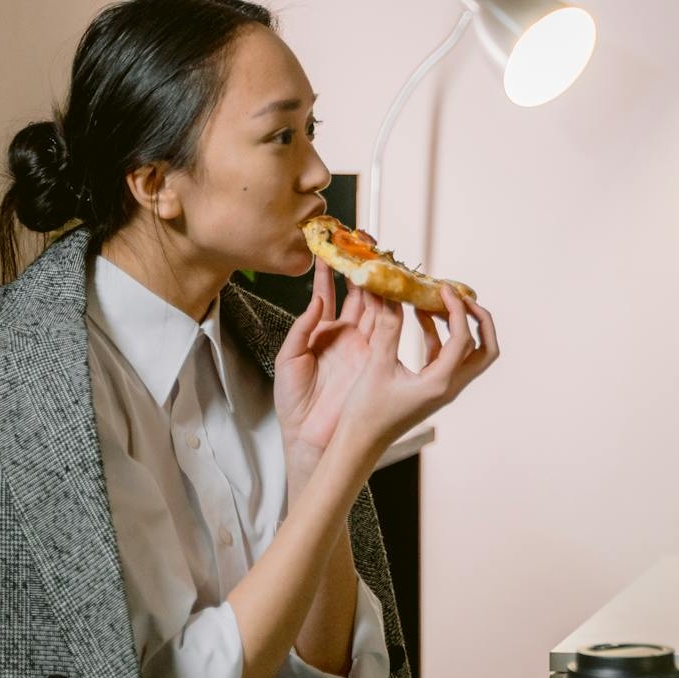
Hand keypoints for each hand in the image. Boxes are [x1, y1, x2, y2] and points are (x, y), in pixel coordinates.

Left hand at [275, 262, 371, 458]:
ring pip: (374, 305)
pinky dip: (388, 307)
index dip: (330, 270)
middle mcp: (346, 334)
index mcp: (322, 332)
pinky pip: (384, 327)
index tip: (330, 245)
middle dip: (362, 268)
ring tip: (379, 258)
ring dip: (377, 282)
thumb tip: (316, 302)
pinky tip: (389, 289)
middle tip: (366, 243)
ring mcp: (364, 345)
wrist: (308, 434)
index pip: (328, 293)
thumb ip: (302, 327)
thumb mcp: (288, 358)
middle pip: (357, 294)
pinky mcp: (376, 357)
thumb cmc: (293, 401)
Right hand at [334, 281, 498, 456]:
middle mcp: (450, 386)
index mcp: (441, 383)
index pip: (464, 339)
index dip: (457, 309)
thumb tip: (392, 295)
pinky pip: (445, 356)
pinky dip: (439, 335)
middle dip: (479, 320)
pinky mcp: (432, 386)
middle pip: (486, 350)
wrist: (359, 443)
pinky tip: (420, 316)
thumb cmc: (366, 412)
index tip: (443, 287)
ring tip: (438, 300)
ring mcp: (443, 387)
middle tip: (461, 297)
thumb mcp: (376, 367)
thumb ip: (387, 330)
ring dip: (459, 325)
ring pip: (469, 353)